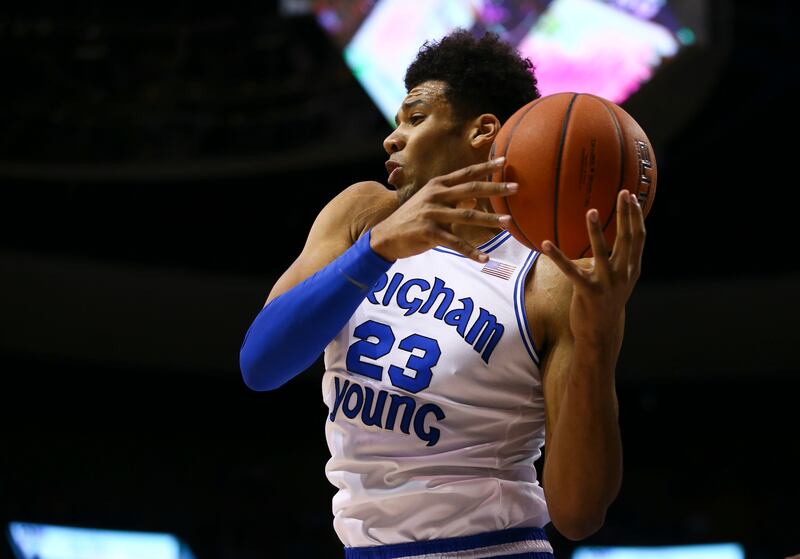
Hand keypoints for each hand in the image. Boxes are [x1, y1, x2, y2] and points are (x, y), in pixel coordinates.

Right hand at [370, 157, 517, 262]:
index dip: (486, 167)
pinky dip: (471, 252)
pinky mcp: (429, 233)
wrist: (386, 236)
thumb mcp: (430, 203)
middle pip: (471, 189)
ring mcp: (432, 214)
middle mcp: (435, 195)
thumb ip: (452, 199)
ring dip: (490, 220)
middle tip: (516, 188)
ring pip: (467, 216)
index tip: (505, 161)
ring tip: (508, 223)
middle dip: (495, 188)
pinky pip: (455, 243)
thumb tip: (475, 199)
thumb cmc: (411, 219)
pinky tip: (485, 259)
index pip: (466, 173)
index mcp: (437, 185)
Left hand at [542, 190, 645, 346]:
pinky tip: (546, 244)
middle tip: (623, 193)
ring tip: (590, 211)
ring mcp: (607, 284)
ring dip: (595, 231)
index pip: (638, 238)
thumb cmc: (605, 303)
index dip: (636, 217)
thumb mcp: (616, 281)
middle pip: (627, 239)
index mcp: (631, 269)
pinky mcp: (588, 292)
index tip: (633, 197)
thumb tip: (605, 240)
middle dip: (625, 215)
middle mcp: (623, 275)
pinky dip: (557, 257)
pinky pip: (570, 271)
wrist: (600, 334)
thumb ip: (615, 261)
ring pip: (601, 252)